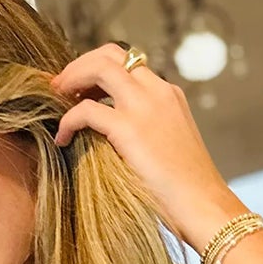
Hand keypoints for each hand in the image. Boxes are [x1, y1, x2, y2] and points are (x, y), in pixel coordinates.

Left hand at [49, 42, 243, 253]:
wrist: (207, 210)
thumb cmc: (189, 194)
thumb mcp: (171, 151)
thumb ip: (149, 134)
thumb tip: (116, 143)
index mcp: (169, 95)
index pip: (129, 65)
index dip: (99, 71)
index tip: (81, 89)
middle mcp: (157, 92)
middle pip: (111, 54)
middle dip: (80, 65)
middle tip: (60, 86)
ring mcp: (144, 107)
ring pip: (98, 66)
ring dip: (71, 78)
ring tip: (55, 99)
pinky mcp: (130, 129)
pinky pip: (86, 110)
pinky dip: (68, 121)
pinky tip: (62, 139)